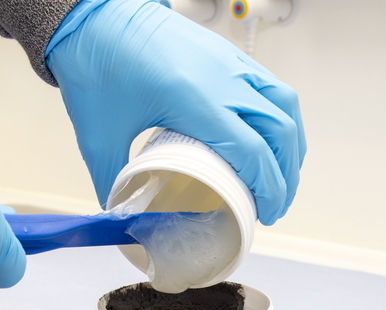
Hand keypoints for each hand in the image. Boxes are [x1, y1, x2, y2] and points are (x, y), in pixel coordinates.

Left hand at [47, 0, 305, 225]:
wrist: (93, 14)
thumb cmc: (96, 62)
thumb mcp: (97, 133)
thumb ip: (112, 180)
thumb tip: (122, 214)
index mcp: (193, 99)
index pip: (253, 151)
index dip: (268, 188)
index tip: (266, 214)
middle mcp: (222, 78)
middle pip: (281, 131)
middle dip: (286, 175)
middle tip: (275, 206)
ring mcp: (229, 62)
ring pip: (285, 105)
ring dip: (291, 145)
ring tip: (281, 177)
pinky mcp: (228, 54)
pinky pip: (272, 87)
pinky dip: (281, 117)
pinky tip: (271, 139)